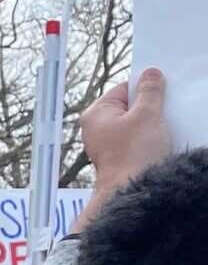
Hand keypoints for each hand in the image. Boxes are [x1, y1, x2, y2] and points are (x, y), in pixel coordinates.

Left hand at [74, 69, 175, 232]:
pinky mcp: (122, 158)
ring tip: (167, 126)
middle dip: (151, 107)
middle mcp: (98, 129)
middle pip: (130, 107)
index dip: (145, 87)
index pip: (123, 89)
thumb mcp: (147, 115)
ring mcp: (109, 145)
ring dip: (153, 124)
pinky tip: (165, 141)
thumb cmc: (135, 153)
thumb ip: (150, 91)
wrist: (135, 191)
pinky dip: (152, 138)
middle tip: (168, 108)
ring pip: (136, 125)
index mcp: (96, 114)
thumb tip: (150, 73)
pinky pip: (139, 140)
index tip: (164, 88)